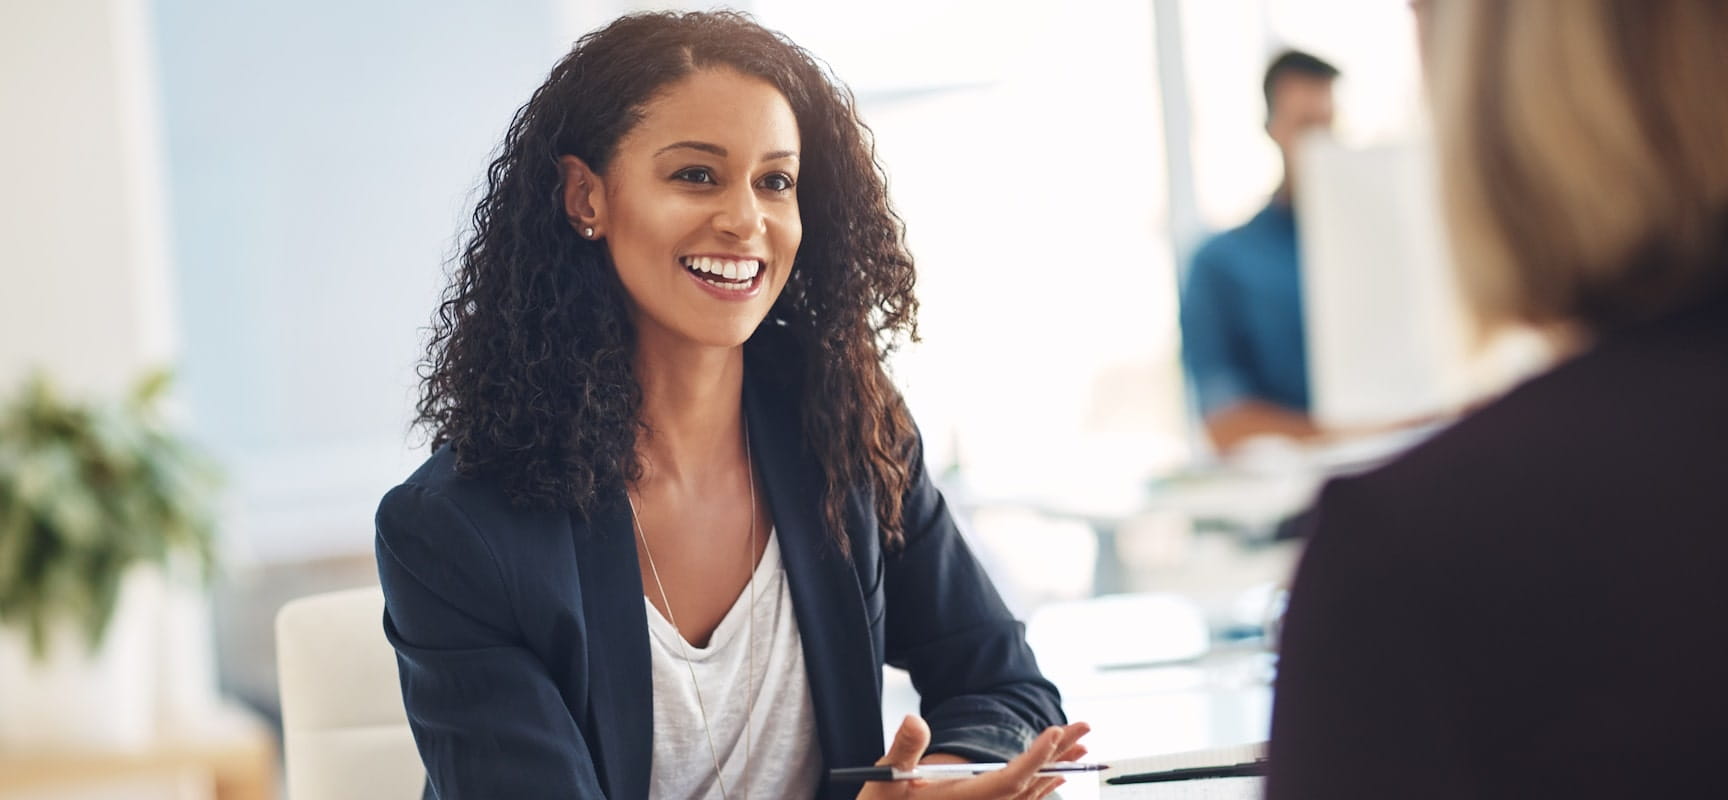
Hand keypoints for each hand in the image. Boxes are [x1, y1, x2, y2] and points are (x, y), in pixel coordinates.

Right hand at [856, 714, 1091, 799]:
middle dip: (1058, 754)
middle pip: (1029, 784)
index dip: (1035, 758)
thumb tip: (914, 720)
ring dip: (1055, 767)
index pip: (1008, 781)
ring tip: (1081, 746)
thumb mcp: (886, 778)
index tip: (1054, 732)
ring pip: (1030, 794)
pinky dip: (1040, 787)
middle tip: (1085, 728)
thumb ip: (904, 749)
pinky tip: (1055, 776)